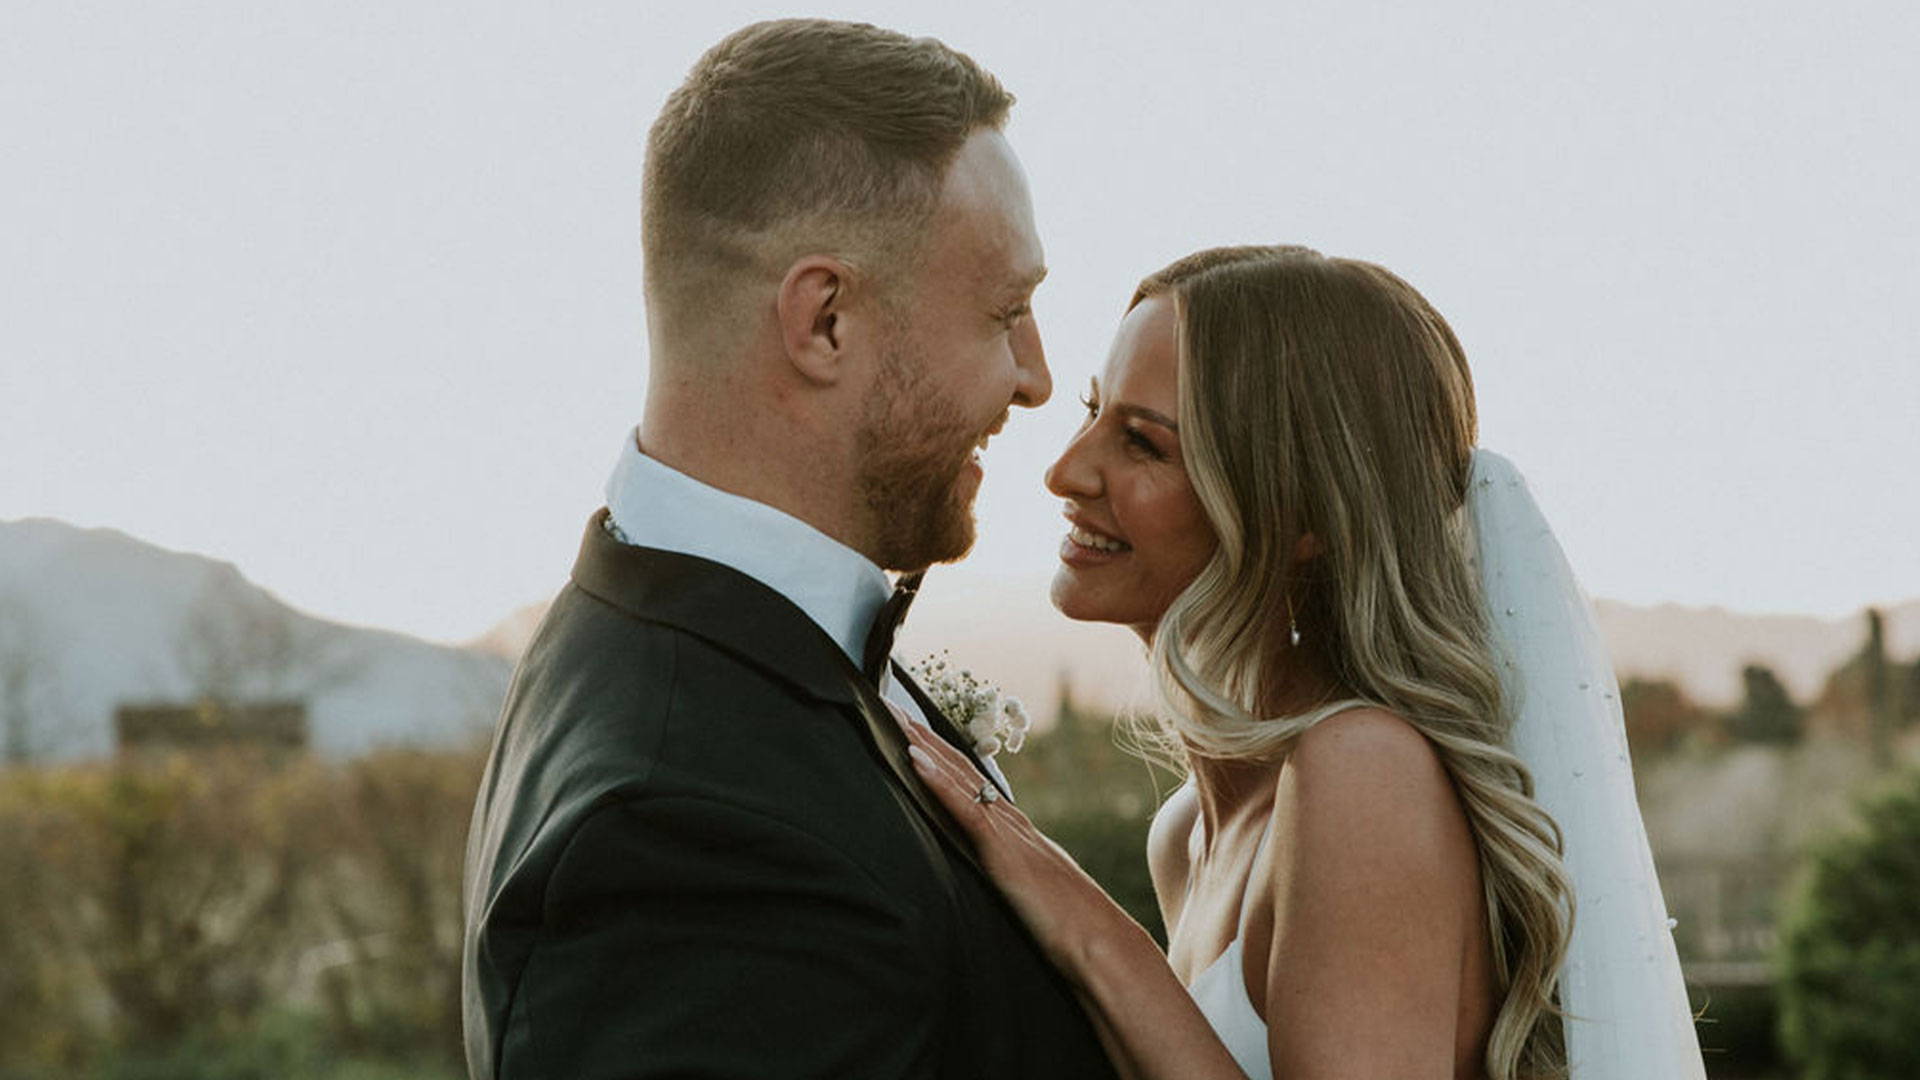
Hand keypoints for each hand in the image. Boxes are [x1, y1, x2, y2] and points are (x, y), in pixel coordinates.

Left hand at [896, 709, 1137, 977]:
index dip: (943, 758)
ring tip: (894, 719)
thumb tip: (1000, 882)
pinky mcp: (1004, 853)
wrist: (1103, 945)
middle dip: (926, 739)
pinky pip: (966, 809)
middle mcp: (1013, 824)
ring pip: (960, 779)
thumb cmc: (1073, 931)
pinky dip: (939, 782)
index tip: (915, 732)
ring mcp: (1010, 834)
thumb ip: (1014, 882)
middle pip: (962, 771)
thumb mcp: (1035, 898)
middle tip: (892, 708)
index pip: (973, 786)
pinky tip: (915, 760)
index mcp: (1018, 834)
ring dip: (925, 747)